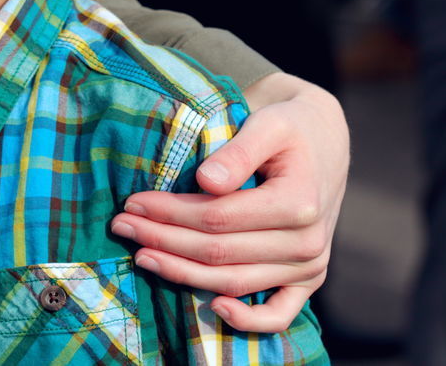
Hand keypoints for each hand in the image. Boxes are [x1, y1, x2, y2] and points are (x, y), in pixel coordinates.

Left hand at [111, 73, 347, 331]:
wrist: (323, 142)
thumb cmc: (289, 128)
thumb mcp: (268, 124)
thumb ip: (238, 151)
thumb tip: (205, 182)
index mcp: (298, 202)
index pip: (218, 217)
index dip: (171, 213)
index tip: (132, 202)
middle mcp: (308, 242)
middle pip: (219, 253)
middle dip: (163, 240)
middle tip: (122, 226)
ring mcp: (310, 266)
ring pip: (234, 282)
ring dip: (182, 273)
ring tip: (141, 256)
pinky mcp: (308, 280)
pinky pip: (278, 315)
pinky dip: (246, 321)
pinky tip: (212, 308)